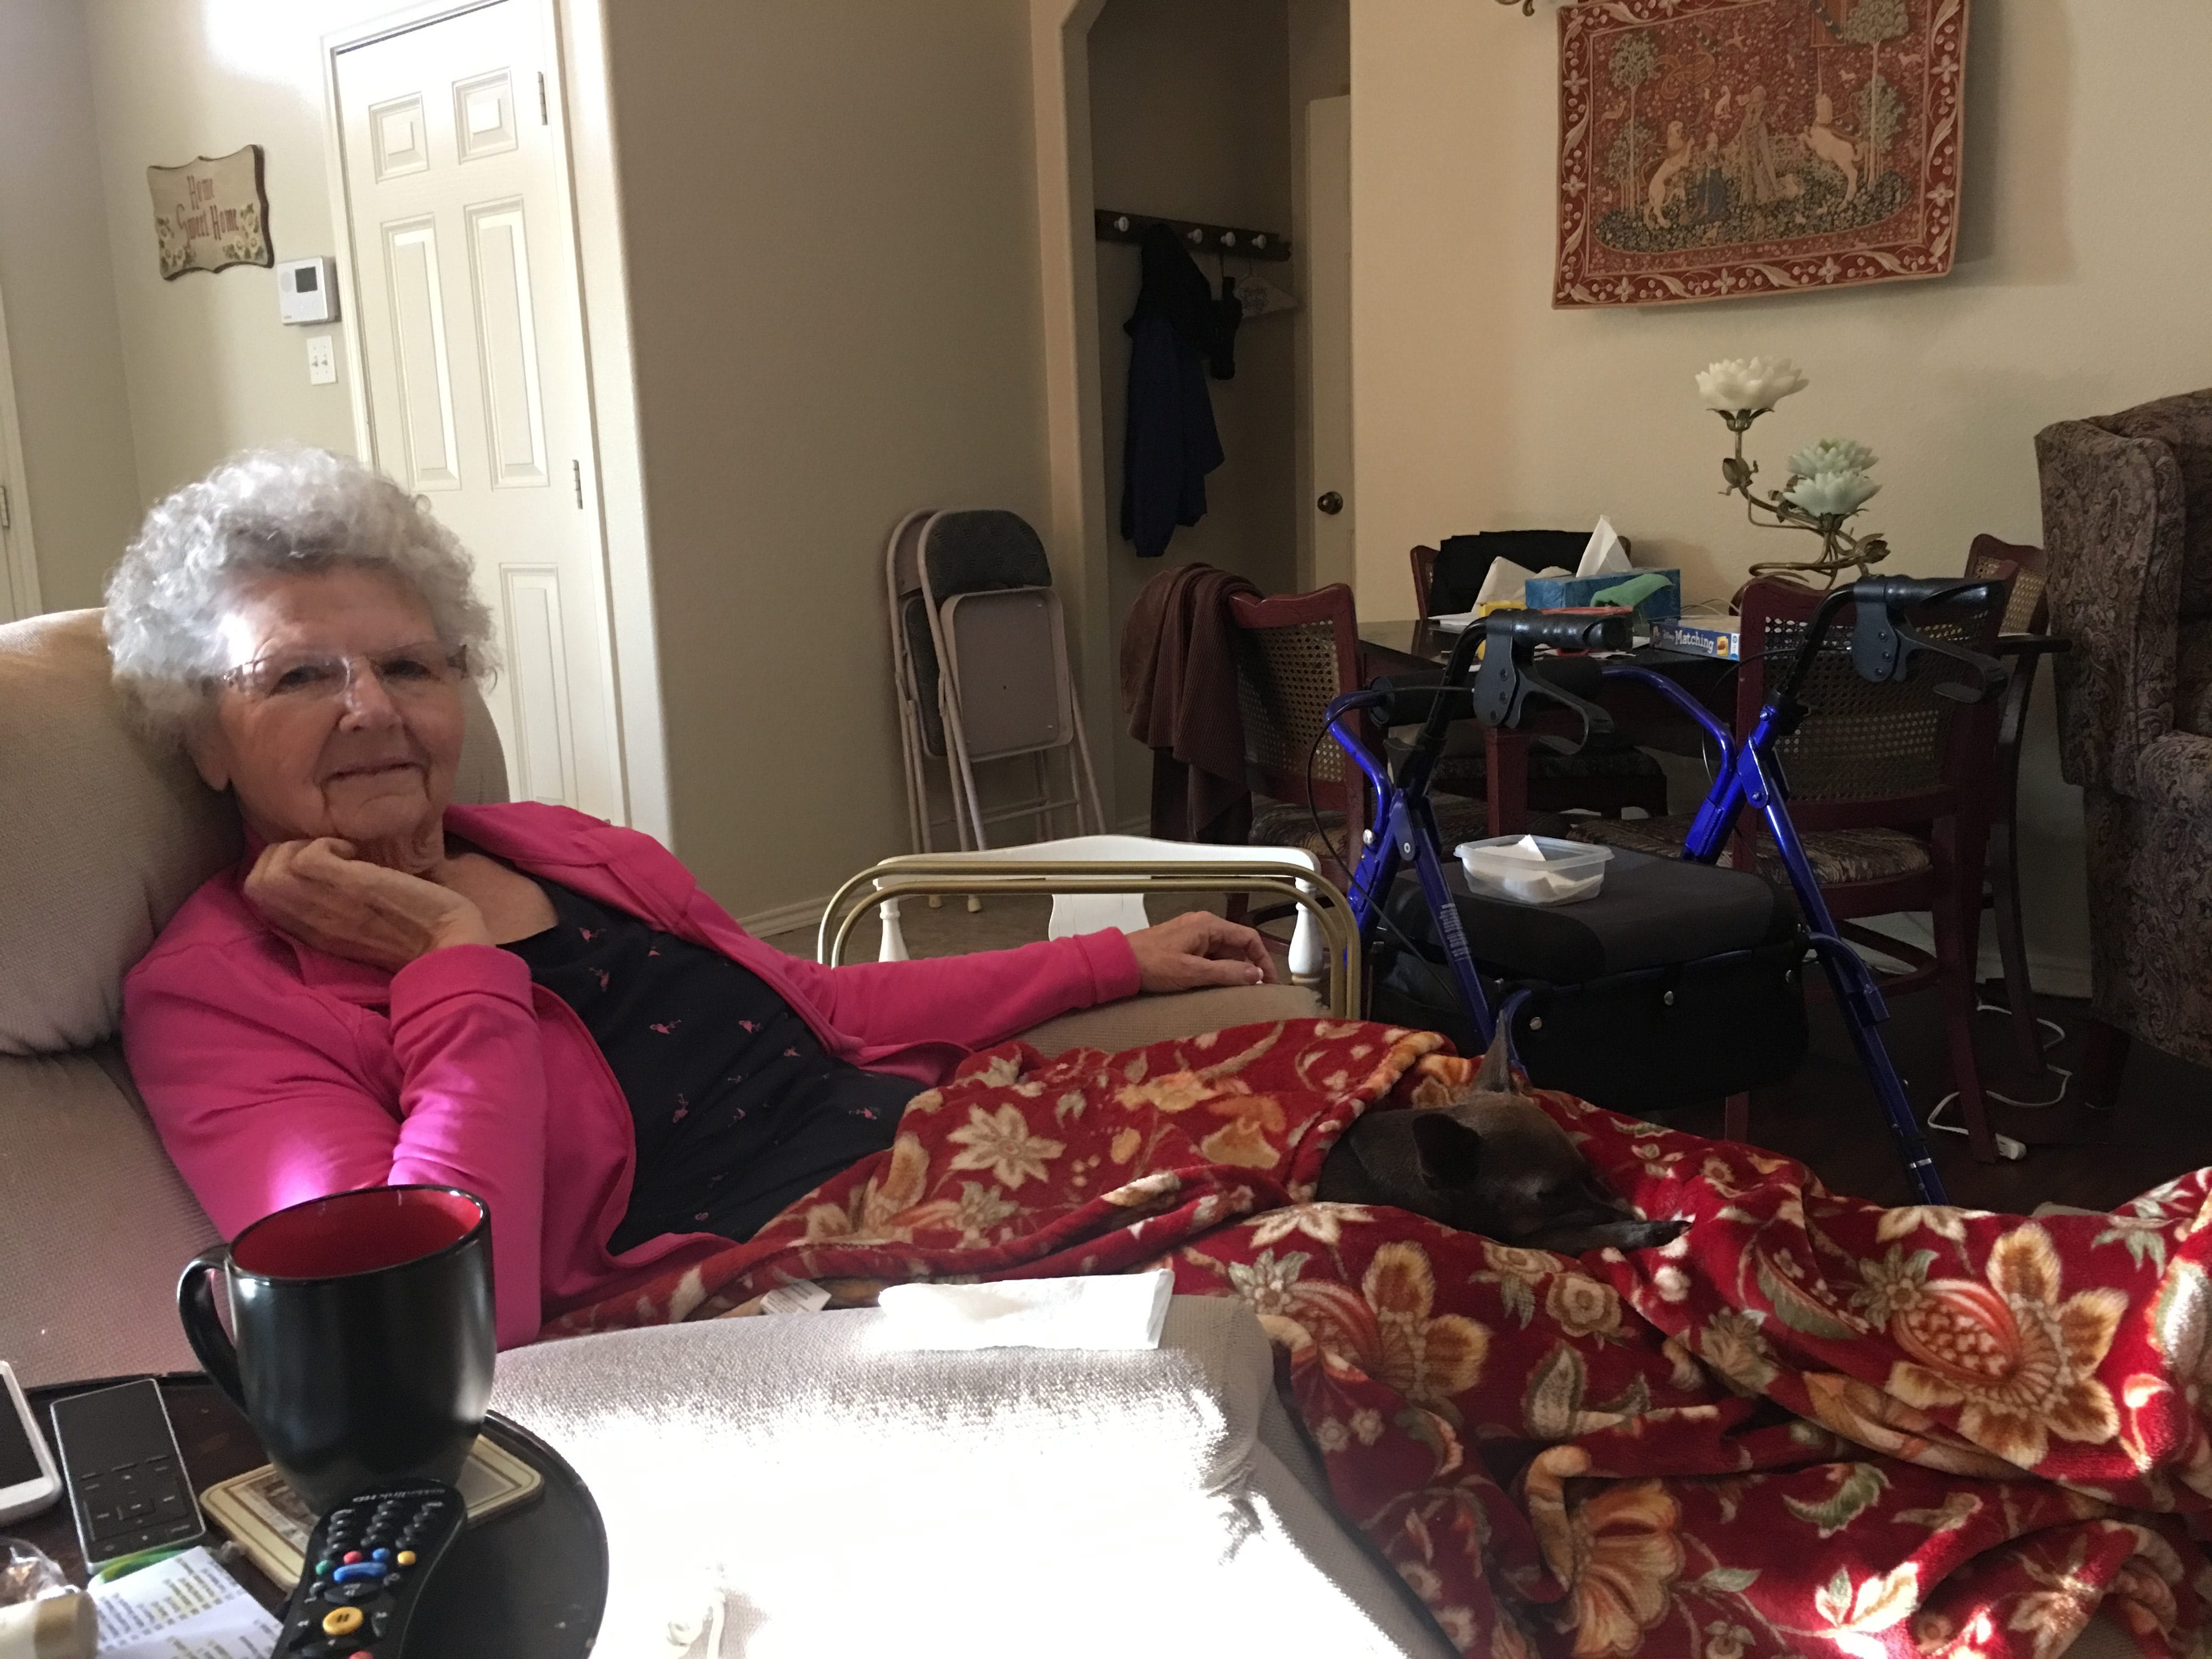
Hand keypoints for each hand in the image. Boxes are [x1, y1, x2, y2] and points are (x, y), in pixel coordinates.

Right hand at [244, 838, 490, 970]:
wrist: (448, 945)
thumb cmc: (413, 930)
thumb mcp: (355, 922)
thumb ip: (327, 904)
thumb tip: (315, 866)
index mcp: (307, 933)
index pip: (257, 896)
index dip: (278, 869)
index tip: (319, 867)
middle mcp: (306, 924)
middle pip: (254, 881)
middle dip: (284, 854)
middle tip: (328, 857)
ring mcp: (323, 907)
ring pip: (271, 866)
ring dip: (306, 847)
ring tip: (344, 855)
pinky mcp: (347, 888)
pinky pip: (306, 855)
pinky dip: (329, 844)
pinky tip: (357, 856)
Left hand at [1125, 911, 1278, 994]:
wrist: (1118, 963)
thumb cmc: (1154, 965)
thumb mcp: (1193, 972)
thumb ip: (1227, 972)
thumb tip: (1258, 975)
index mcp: (1209, 925)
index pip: (1249, 938)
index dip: (1263, 959)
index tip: (1270, 982)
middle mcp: (1203, 925)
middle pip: (1237, 945)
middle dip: (1248, 967)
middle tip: (1255, 992)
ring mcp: (1191, 935)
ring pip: (1222, 952)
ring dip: (1231, 970)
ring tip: (1237, 993)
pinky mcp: (1182, 945)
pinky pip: (1208, 956)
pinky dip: (1216, 970)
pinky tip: (1215, 987)